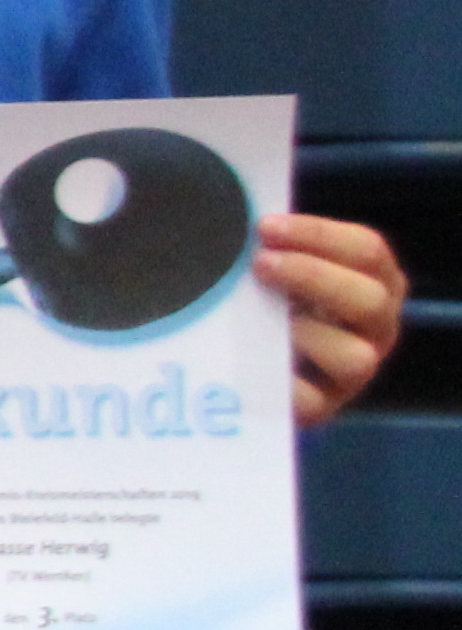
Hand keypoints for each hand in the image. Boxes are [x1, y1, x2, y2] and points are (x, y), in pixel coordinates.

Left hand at [262, 211, 406, 426]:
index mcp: (378, 283)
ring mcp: (356, 372)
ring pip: (355, 357)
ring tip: (261, 317)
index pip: (368, 251)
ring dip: (305, 333)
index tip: (264, 227)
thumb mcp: (287, 271)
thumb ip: (281, 247)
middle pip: (370, 299)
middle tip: (259, 264)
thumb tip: (250, 220)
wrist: (259, 368)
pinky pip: (312, 400)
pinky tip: (252, 362)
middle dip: (313, 276)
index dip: (317, 235)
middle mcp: (378, 328)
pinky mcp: (323, 408)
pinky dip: (283, 380)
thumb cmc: (276, 302)